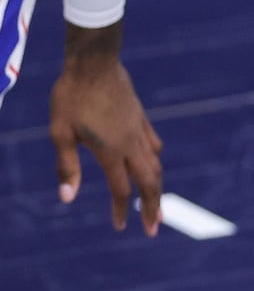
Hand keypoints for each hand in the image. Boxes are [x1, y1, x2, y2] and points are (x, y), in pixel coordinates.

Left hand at [50, 22, 162, 234]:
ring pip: (155, 165)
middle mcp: (130, 144)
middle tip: (154, 227)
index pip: (121, 189)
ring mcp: (138, 129)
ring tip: (157, 202)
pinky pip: (153, 144)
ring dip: (157, 187)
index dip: (121, 211)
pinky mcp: (140, 117)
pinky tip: (153, 161)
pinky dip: (154, 159)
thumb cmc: (70, 97)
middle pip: (149, 182)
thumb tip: (67, 198)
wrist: (94, 63)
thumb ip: (67, 166)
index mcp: (110, 151)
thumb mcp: (60, 133)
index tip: (120, 228)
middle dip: (153, 207)